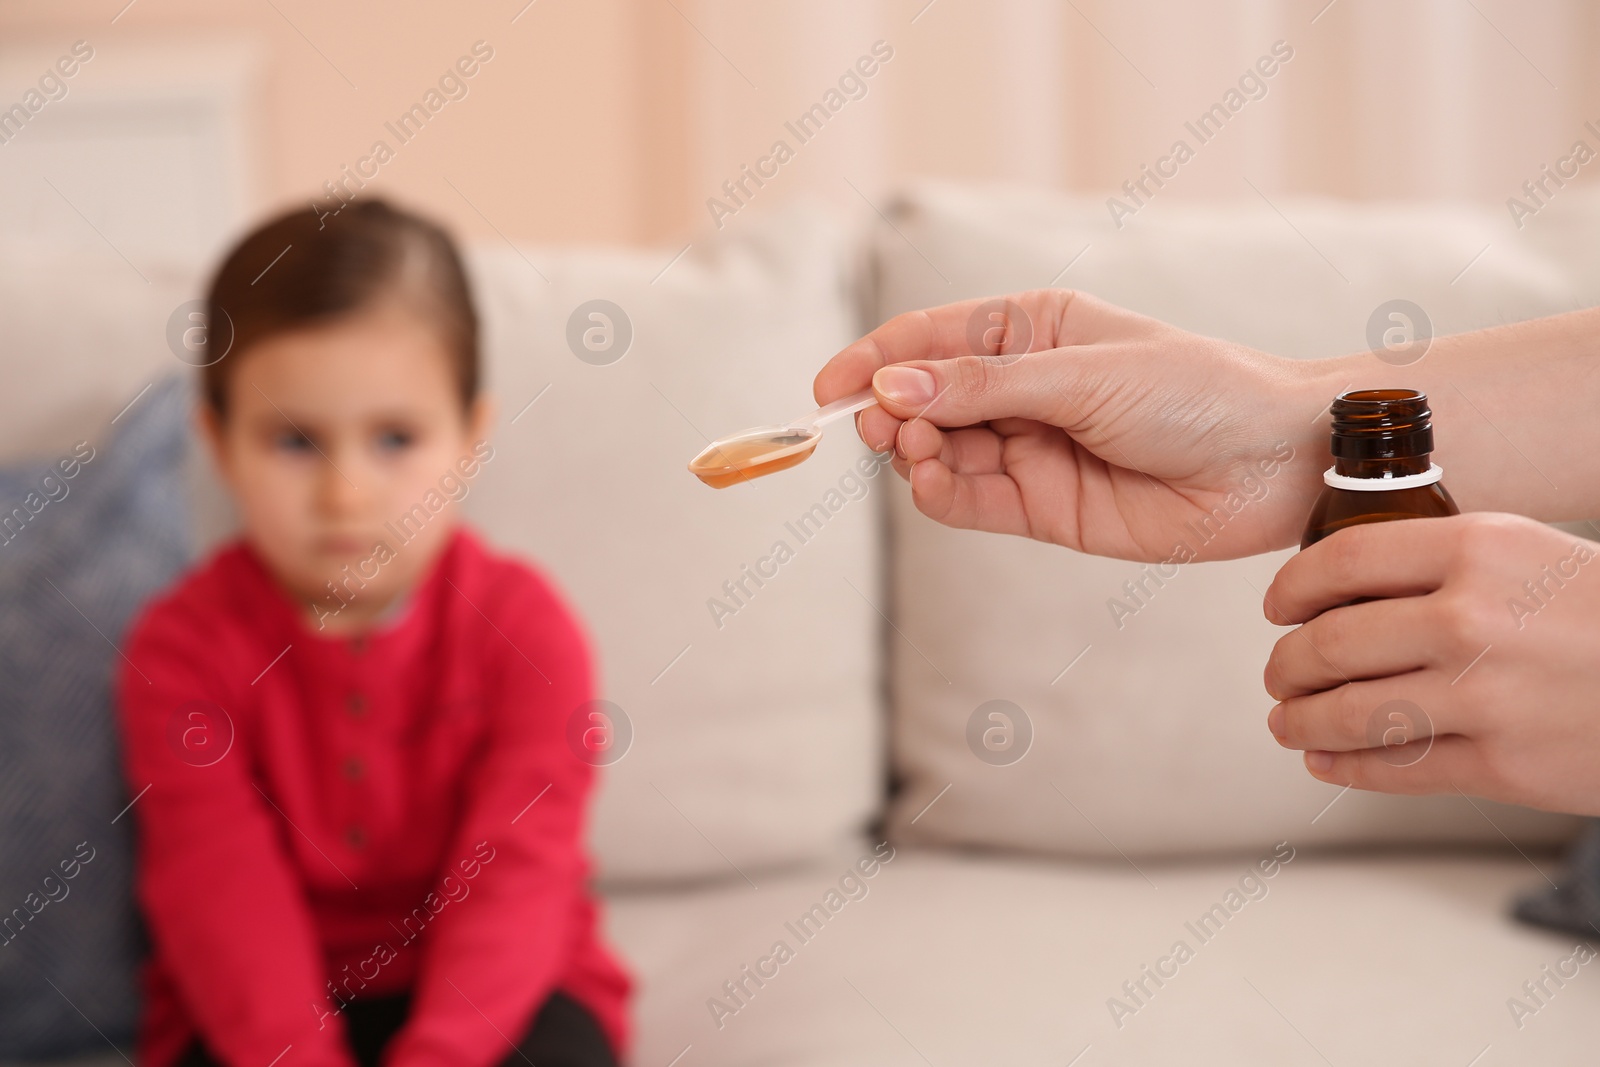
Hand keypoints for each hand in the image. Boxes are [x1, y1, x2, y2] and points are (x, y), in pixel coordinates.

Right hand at [814, 289, 1328, 561]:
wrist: (1272, 464)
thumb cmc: (1195, 392)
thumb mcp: (1083, 375)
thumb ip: (984, 386)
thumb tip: (892, 387)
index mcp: (1032, 330)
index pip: (929, 339)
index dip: (873, 361)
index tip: (827, 388)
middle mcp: (1022, 390)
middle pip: (922, 401)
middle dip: (890, 412)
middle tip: (878, 425)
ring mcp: (1028, 451)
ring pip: (939, 454)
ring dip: (914, 454)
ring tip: (915, 450)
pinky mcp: (1042, 509)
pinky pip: (969, 502)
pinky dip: (940, 495)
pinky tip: (936, 482)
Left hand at [1262, 512, 1599, 813]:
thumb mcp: (1531, 552)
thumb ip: (1442, 561)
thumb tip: (1341, 585)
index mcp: (1478, 549)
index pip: (1342, 560)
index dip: (1292, 588)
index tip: (1277, 607)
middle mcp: (1472, 619)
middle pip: (1332, 643)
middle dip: (1287, 663)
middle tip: (1278, 671)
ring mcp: (1485, 696)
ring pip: (1350, 713)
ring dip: (1300, 719)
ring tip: (1285, 719)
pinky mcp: (1503, 766)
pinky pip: (1396, 768)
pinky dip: (1344, 766)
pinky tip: (1324, 759)